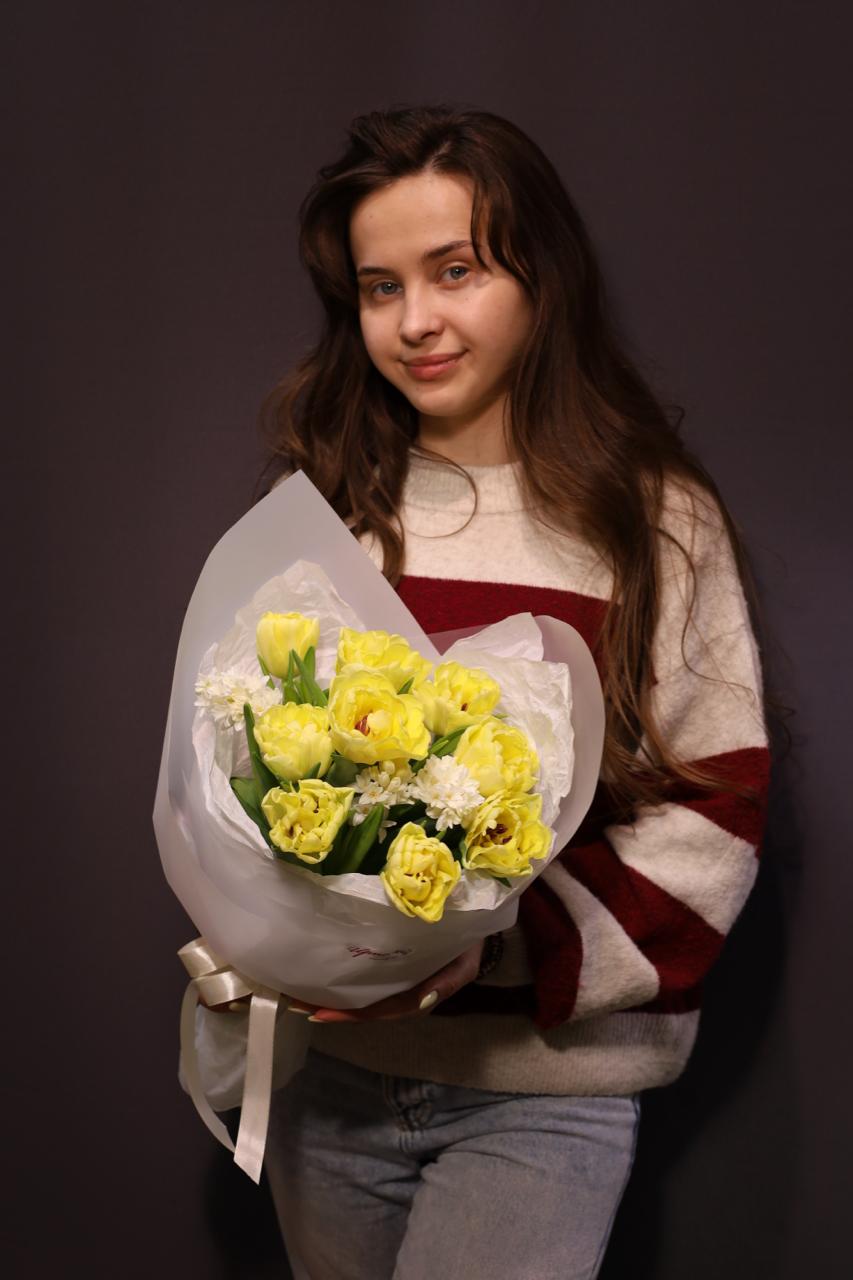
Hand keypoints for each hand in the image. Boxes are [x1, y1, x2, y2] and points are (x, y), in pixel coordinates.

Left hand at [287, 937, 485, 1022]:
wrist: (474, 919)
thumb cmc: (469, 941)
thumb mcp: (465, 962)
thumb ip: (448, 982)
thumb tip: (424, 999)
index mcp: (415, 993)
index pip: (377, 1010)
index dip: (349, 1014)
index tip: (319, 1013)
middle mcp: (399, 989)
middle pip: (361, 1005)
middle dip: (329, 1006)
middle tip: (294, 1003)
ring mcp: (393, 975)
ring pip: (359, 992)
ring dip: (330, 993)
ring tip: (297, 991)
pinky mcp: (389, 956)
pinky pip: (363, 972)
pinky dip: (342, 974)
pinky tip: (320, 968)